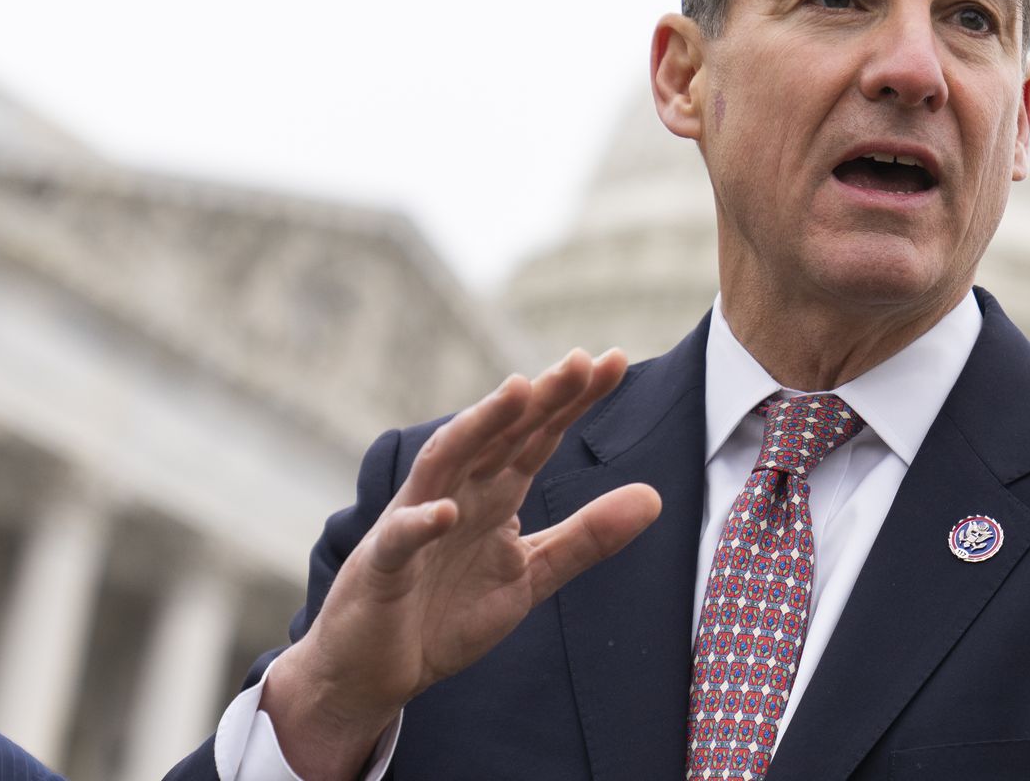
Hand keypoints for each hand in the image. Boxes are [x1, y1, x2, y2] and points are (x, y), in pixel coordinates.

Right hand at [261, 348, 661, 779]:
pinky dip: (420, 523)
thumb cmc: (445, 615)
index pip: (537, 437)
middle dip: (538, 397)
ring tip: (517, 392)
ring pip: (446, 461)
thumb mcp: (530, 576)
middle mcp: (456, 493)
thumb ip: (586, 538)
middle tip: (579, 360)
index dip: (574, 401)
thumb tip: (655, 497)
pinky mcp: (383, 564)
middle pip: (500, 435)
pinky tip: (445, 512)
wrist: (375, 669)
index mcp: (493, 494)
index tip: (615, 361)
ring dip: (479, 426)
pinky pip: (401, 538)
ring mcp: (415, 522)